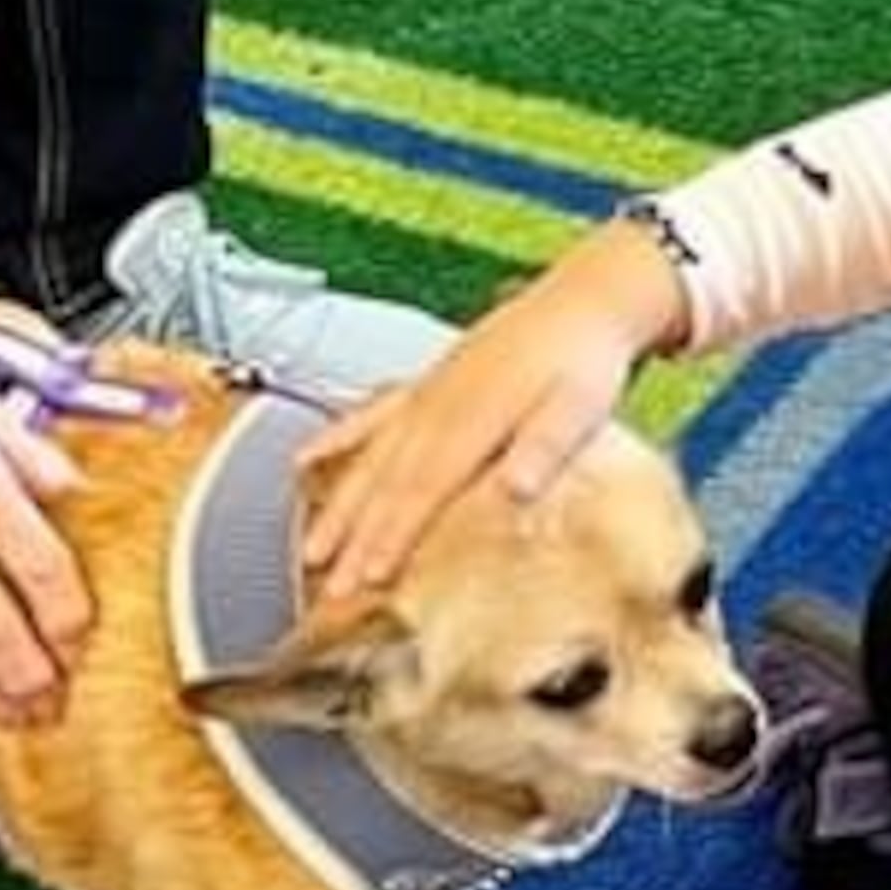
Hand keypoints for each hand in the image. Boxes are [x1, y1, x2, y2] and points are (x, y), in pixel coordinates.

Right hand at [300, 219, 686, 596]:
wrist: (584, 300)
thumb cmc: (585, 358)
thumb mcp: (580, 406)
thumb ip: (544, 447)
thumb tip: (515, 489)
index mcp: (473, 420)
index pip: (420, 491)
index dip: (390, 538)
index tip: (367, 578)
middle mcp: (438, 408)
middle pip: (384, 485)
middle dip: (354, 541)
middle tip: (332, 589)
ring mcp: (426, 394)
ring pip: (368, 459)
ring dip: (338, 508)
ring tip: (312, 552)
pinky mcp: (425, 383)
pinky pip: (367, 415)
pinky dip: (335, 439)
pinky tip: (305, 460)